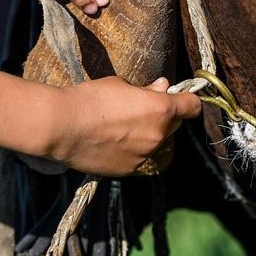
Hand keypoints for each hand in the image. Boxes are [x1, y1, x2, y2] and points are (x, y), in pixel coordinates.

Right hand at [49, 77, 201, 175]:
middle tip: (143, 107)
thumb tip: (163, 88)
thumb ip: (147, 91)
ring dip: (149, 134)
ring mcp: (145, 155)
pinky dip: (134, 149)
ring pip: (157, 143)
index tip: (182, 97)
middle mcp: (158, 135)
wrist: (62, 126)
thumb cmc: (91, 98)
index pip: (192, 106)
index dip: (188, 99)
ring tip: (122, 125)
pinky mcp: (129, 170)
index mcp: (161, 109)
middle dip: (165, 116)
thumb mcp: (121, 85)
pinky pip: (140, 157)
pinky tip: (113, 140)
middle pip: (175, 125)